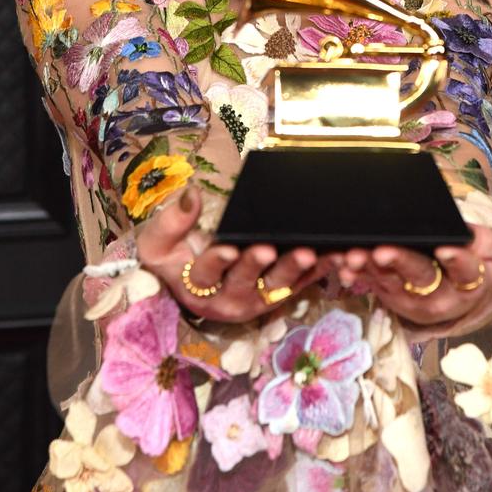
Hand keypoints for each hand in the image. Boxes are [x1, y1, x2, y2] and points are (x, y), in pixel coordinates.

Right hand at [137, 186, 336, 322]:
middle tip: (271, 249)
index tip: (228, 248)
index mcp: (198, 286)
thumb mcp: (157, 242)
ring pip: (278, 285)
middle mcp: (230, 298)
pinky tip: (334, 254)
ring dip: (295, 270)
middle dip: (259, 265)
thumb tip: (190, 193)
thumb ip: (171, 220)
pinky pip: (303, 283)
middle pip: (247, 282)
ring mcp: (258, 298)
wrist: (191, 279)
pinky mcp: (281, 293)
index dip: (218, 261)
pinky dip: (320, 269)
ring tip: (309, 252)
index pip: (207, 273)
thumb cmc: (173, 258)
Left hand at [337, 225, 491, 328]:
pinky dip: (356, 274)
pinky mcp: (390, 296)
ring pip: (389, 283)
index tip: (444, 249)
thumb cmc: (479, 259)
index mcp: (469, 282)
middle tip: (382, 251)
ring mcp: (412, 298)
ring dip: (368, 268)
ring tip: (353, 255)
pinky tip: (343, 265)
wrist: (463, 285)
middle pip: (420, 278)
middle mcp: (440, 296)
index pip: (466, 272)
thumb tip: (474, 238)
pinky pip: (370, 284)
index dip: (456, 260)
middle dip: (399, 263)